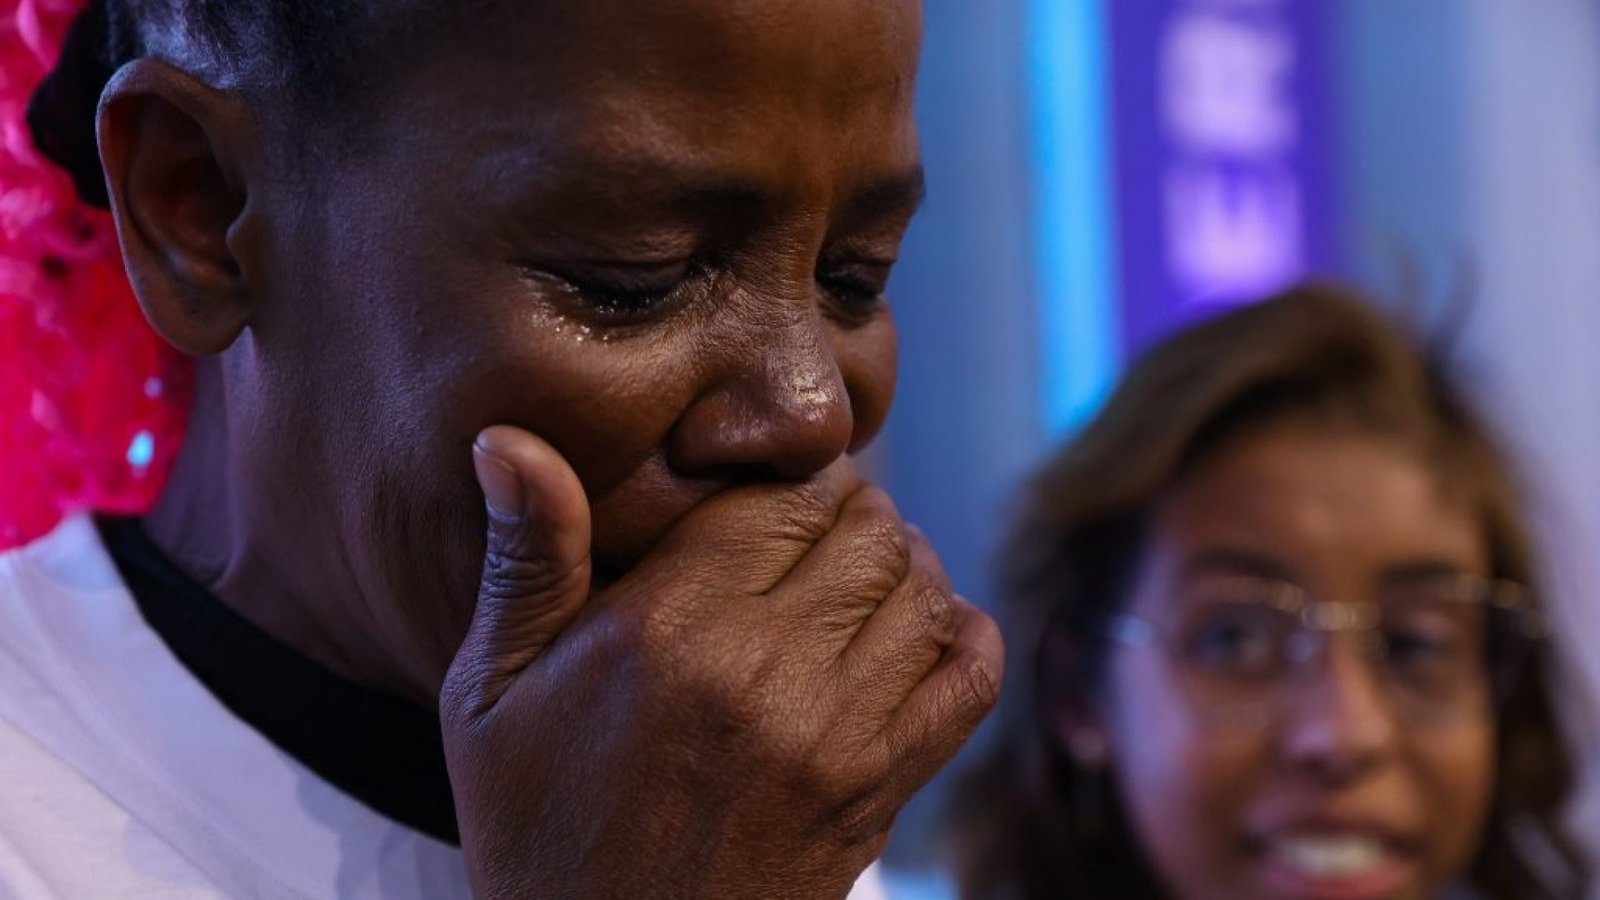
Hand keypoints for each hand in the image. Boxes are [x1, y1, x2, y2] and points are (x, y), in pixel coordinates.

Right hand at [441, 425, 1003, 898]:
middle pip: (867, 534)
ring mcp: (835, 737)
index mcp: (668, 628)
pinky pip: (967, 684)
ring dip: (907, 565)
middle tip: (824, 525)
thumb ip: (526, 560)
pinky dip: (966, 638)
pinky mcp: (878, 794)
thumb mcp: (490, 696)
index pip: (780, 499)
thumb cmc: (538, 828)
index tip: (779, 492)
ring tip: (867, 570)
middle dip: (854, 513)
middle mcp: (764, 671)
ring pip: (923, 593)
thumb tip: (506, 437)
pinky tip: (930, 629)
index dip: (792, 480)